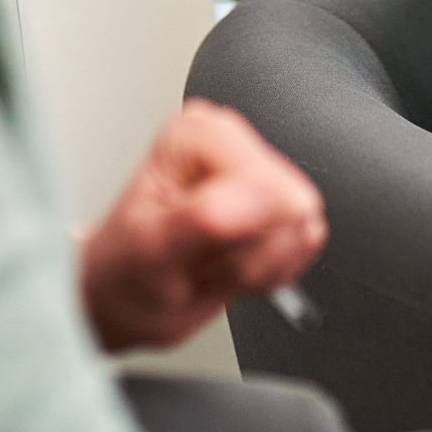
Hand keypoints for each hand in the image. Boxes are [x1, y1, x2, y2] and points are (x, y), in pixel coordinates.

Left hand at [79, 100, 325, 352]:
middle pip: (292, 206)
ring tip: (214, 262)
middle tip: (205, 262)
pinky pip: (306, 241)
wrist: (125, 297)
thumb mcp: (153, 252)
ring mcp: (257, 169)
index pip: (268, 187)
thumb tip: (266, 198)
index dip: (243, 236)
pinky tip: (233, 263)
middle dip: (254, 253)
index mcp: (197, 135)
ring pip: (304, 227)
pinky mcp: (277, 199)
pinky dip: (272, 268)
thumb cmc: (126, 273)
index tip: (201, 252)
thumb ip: (208, 220)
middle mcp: (231, 140)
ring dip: (261, 264)